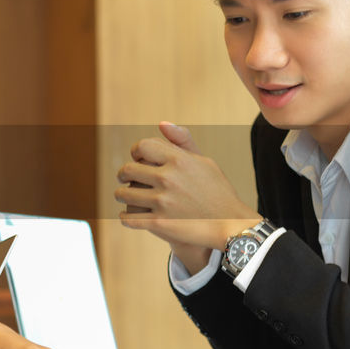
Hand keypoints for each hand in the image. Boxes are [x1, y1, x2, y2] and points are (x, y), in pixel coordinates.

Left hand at [115, 122, 260, 265]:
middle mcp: (168, 178)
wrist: (228, 225)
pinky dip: (125, 217)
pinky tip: (128, 215)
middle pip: (128, 170)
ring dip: (121, 195)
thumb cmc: (216, 191)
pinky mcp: (158, 222)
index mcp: (179, 160)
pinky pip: (127, 217)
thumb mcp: (204, 162)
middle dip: (123, 174)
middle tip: (124, 178)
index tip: (136, 158)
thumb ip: (182, 141)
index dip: (135, 151)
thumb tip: (161, 123)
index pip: (142, 146)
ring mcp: (162, 201)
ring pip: (123, 194)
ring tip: (124, 196)